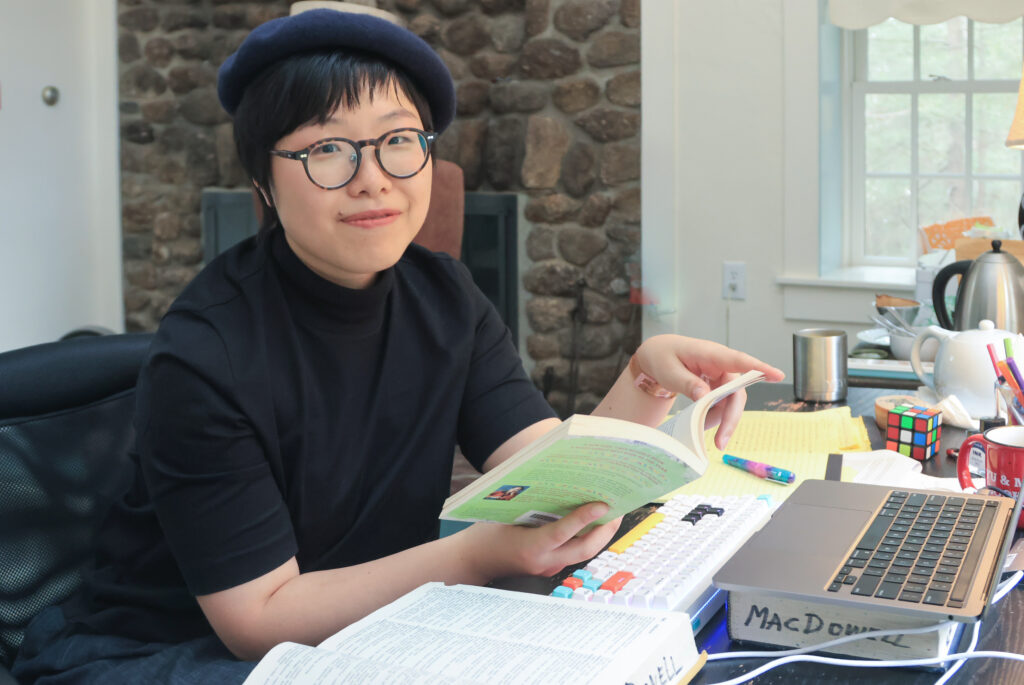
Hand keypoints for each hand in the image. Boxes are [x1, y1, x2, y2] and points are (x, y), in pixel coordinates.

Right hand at [460, 502, 621, 578]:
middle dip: (605, 530)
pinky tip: (590, 524)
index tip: (603, 504)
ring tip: (610, 515)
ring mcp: (547, 568)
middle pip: (585, 550)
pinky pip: (572, 553)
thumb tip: (558, 484)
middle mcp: (543, 562)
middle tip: (617, 509)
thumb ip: (530, 504)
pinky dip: (583, 538)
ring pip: (582, 553)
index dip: (585, 518)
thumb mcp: (505, 514)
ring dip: (598, 535)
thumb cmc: (485, 534)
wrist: (472, 561)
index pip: (564, 532)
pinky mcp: (548, 568)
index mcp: (531, 547)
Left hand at [634, 334, 784, 447]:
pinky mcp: (717, 388)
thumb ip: (687, 383)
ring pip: (730, 403)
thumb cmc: (663, 358)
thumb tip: (705, 397)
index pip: (738, 361)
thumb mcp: (669, 371)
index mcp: (710, 353)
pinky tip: (699, 424)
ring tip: (701, 434)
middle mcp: (721, 366)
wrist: (657, 357)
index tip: (778, 376)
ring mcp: (720, 377)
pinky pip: (721, 406)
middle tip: (720, 442)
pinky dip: (712, 418)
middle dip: (730, 419)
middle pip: (736, 393)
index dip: (759, 368)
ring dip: (721, 422)